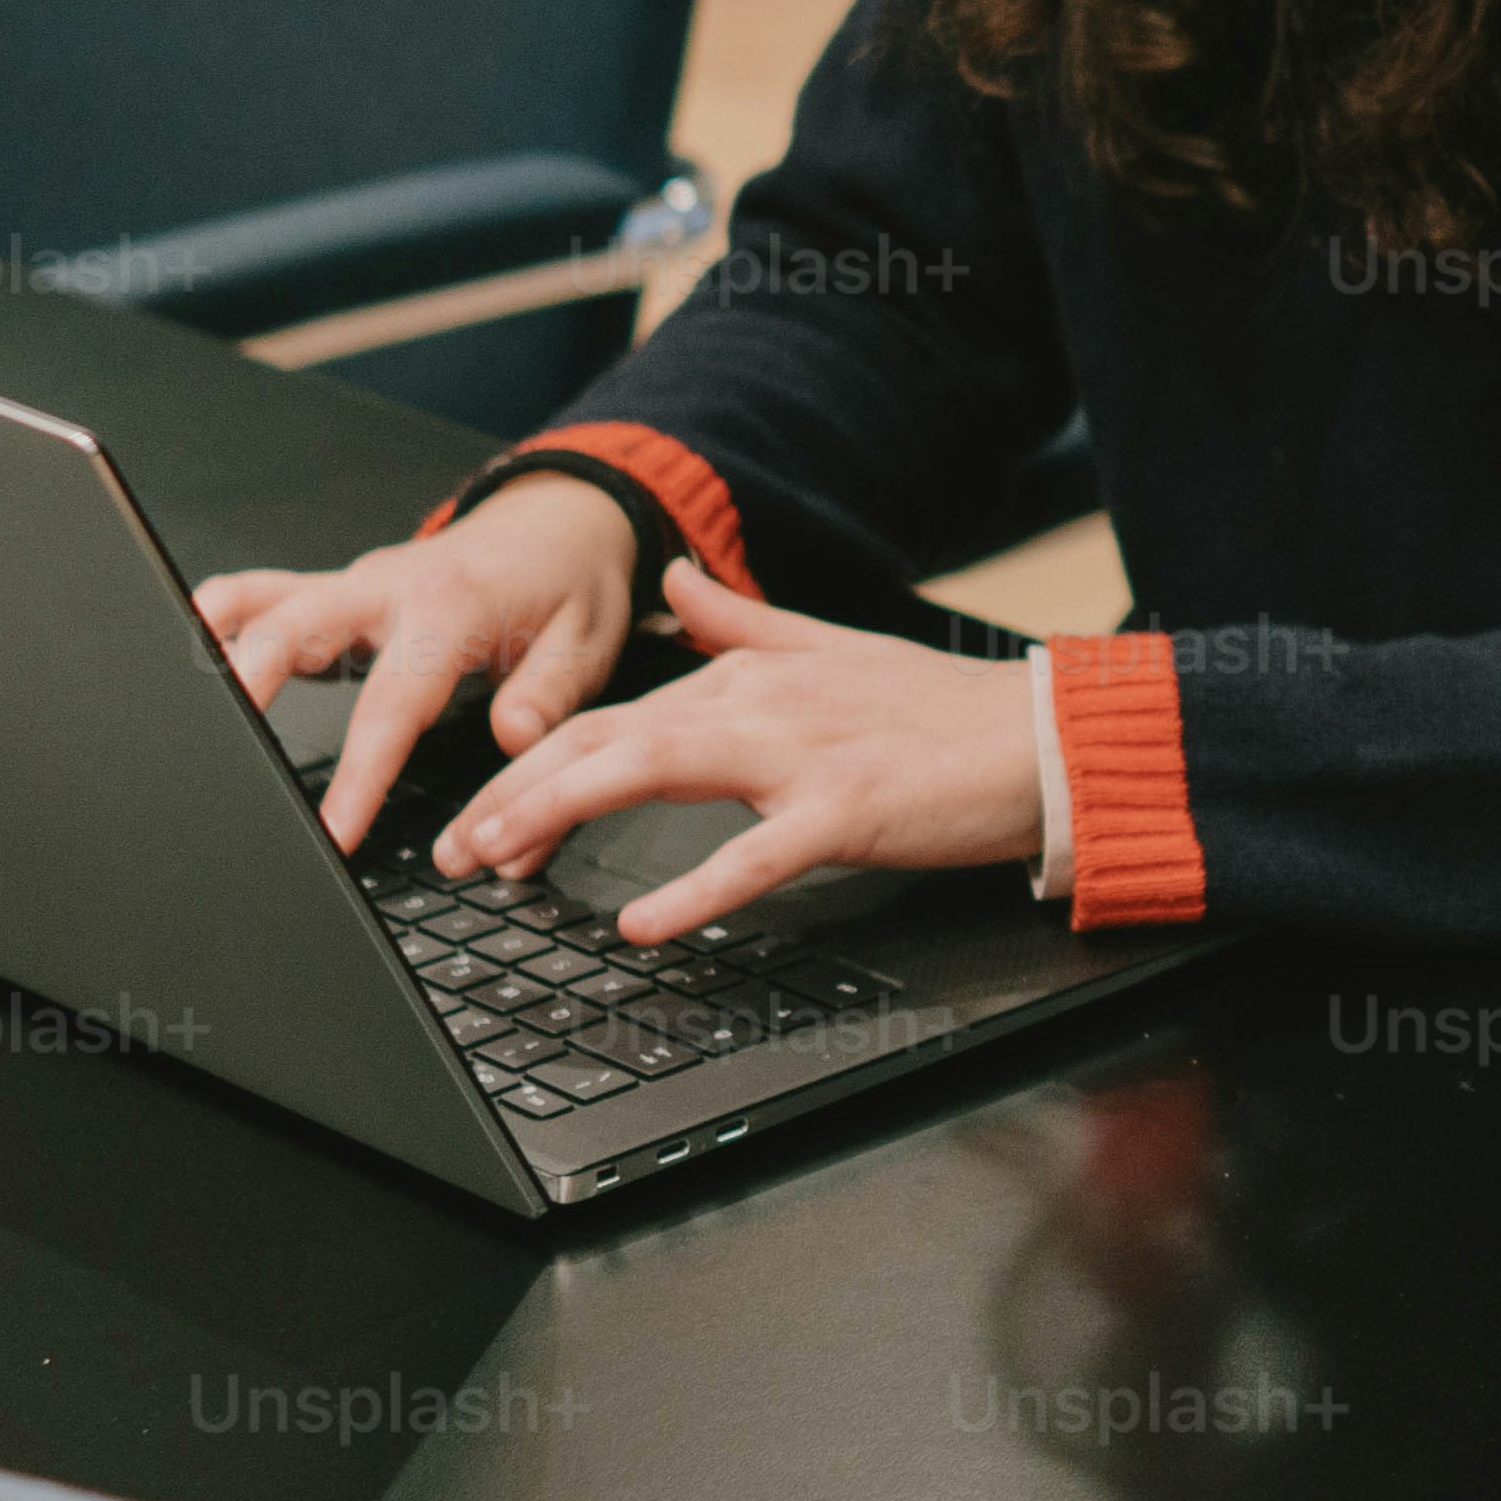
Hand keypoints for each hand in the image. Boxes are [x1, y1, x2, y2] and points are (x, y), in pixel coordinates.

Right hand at [193, 475, 644, 848]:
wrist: (560, 518)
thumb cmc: (572, 581)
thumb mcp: (590, 638)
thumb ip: (549, 692)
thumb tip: (512, 738)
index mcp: (451, 608)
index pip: (391, 703)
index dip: (358, 774)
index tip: (330, 833)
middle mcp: (388, 587)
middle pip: (291, 631)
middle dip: (245, 690)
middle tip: (219, 760)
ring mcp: (355, 584)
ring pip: (259, 605)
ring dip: (211, 649)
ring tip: (172, 709)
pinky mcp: (337, 589)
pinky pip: (261, 595)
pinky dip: (214, 621)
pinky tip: (183, 662)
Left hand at [431, 559, 1049, 939]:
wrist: (1041, 737)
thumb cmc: (944, 709)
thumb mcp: (832, 648)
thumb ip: (744, 620)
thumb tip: (676, 575)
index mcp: (751, 674)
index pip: (618, 715)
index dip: (538, 763)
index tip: (489, 815)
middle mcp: (762, 702)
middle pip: (612, 738)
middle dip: (519, 790)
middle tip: (459, 848)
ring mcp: (803, 754)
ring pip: (657, 771)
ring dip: (565, 811)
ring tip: (505, 858)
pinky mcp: (847, 808)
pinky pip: (756, 856)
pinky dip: (696, 890)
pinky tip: (644, 925)